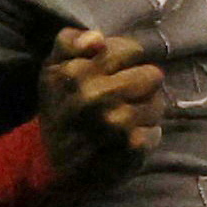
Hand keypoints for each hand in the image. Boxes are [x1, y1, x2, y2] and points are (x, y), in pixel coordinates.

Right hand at [35, 28, 164, 184]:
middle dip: (139, 85)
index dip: (125, 61)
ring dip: (144, 112)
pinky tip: (125, 142)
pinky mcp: (132, 146)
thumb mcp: (52, 69)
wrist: (49, 166)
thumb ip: (69, 42)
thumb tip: (97, 40)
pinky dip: (145, 137)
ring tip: (122, 122)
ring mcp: (117, 121)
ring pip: (157, 103)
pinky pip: (155, 131)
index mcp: (77, 71)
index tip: (111, 74)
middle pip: (151, 75)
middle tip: (120, 100)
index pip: (132, 49)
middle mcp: (96, 94)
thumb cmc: (58, 110)